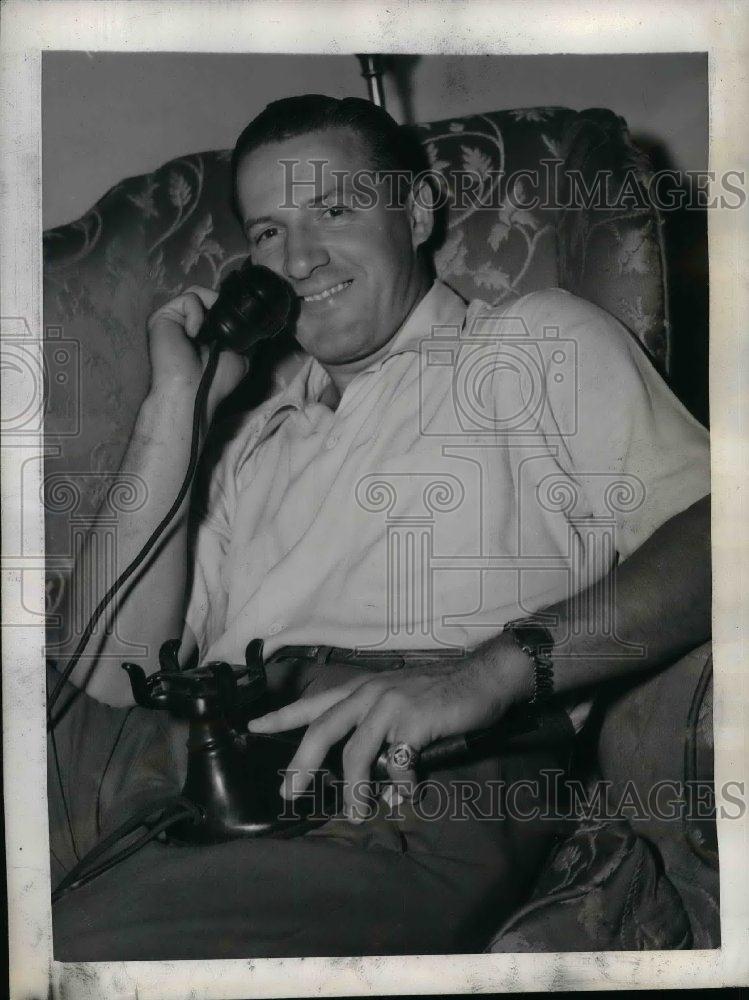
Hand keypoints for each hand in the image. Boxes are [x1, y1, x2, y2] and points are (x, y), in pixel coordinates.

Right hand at [146, 285, 248, 418]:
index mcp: (204, 331)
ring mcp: (174, 318)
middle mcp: (188, 322)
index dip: (228, 309)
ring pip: (197, 293)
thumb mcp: (241, 354)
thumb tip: (248, 316)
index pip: (217, 306)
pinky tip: (194, 334)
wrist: (194, 389)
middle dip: (220, 307)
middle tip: (222, 329)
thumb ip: (241, 332)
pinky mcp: (162, 316)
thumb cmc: (215, 379)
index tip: (236, 321)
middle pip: (207, 296)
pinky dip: (196, 314)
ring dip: (210, 309)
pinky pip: (188, 298)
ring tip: (208, 333)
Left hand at [248, 638, 532, 819]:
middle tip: (290, 793)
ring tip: (357, 813)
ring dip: (354, 790)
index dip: (281, 716)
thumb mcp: (399, 697)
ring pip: (355, 754)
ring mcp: (390, 706)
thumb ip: (375, 725)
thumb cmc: (441, 691)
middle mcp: (369, 694)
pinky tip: (407, 792)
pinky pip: (396, 762)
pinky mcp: (414, 721)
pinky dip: (399, 784)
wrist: (481, 678)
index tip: (253, 728)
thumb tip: (362, 767)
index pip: (313, 703)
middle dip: (301, 765)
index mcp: (362, 690)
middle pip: (321, 730)